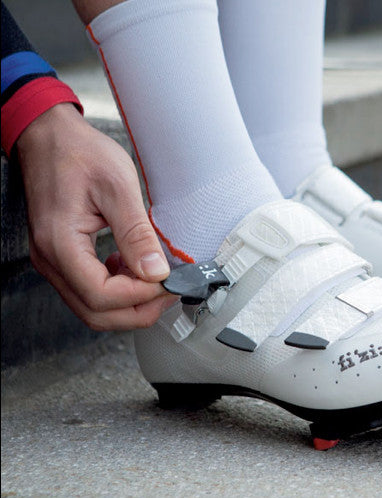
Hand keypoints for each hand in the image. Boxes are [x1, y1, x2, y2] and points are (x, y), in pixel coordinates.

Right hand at [16, 103, 177, 330]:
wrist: (49, 137)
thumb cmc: (79, 154)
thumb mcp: (118, 187)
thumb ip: (137, 233)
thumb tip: (156, 271)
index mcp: (60, 244)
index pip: (101, 295)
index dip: (140, 296)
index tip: (169, 282)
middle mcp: (50, 260)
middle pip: (95, 313)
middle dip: (138, 310)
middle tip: (170, 292)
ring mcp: (54, 261)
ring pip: (92, 307)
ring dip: (129, 303)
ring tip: (157, 280)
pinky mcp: (62, 257)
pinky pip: (88, 290)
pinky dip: (117, 291)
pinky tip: (133, 268)